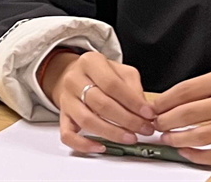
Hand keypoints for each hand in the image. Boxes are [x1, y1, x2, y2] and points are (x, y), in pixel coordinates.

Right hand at [40, 50, 156, 154]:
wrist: (74, 74)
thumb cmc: (100, 74)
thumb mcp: (119, 70)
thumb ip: (132, 86)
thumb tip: (145, 109)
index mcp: (90, 62)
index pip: (112, 84)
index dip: (132, 102)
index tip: (148, 114)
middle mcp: (74, 79)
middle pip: (100, 104)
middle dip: (127, 120)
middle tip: (144, 129)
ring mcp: (66, 99)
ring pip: (87, 120)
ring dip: (112, 133)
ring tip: (130, 138)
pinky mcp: (62, 116)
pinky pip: (67, 134)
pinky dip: (83, 144)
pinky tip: (101, 147)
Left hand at [151, 68, 210, 164]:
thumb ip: (199, 89)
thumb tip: (166, 103)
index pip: (185, 90)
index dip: (164, 101)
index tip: (152, 108)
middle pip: (190, 113)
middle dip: (166, 120)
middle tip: (156, 125)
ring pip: (201, 135)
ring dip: (177, 139)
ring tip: (167, 138)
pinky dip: (197, 155)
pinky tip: (186, 151)